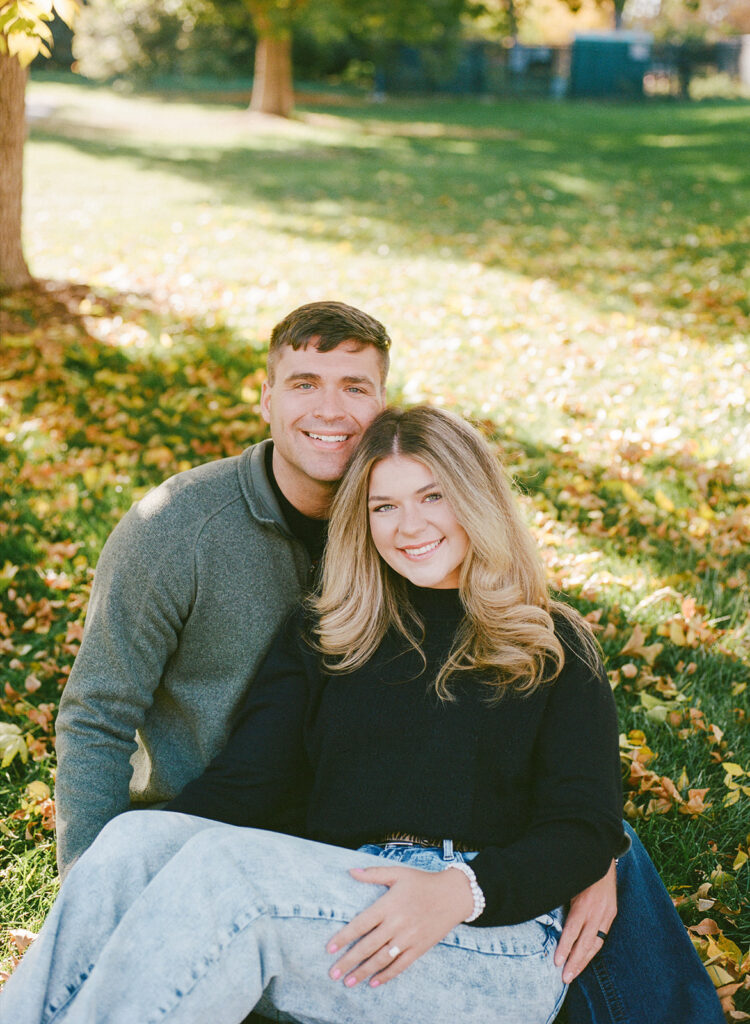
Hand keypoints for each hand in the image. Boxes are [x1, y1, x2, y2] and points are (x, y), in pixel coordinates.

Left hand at [326, 864, 472, 988]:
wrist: (454, 894)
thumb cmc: (423, 882)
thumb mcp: (398, 873)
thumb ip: (374, 874)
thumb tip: (351, 871)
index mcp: (388, 905)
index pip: (361, 924)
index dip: (344, 937)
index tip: (329, 948)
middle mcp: (397, 923)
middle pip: (368, 946)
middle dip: (348, 961)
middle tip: (333, 973)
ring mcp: (409, 938)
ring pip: (382, 959)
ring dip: (363, 972)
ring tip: (349, 982)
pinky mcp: (420, 948)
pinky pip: (401, 965)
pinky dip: (387, 975)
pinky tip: (374, 982)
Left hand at [555, 860, 616, 983]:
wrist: (602, 858)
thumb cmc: (578, 871)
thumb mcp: (567, 884)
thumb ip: (561, 902)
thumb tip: (547, 920)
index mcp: (584, 904)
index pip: (573, 931)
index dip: (565, 948)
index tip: (557, 962)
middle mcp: (597, 912)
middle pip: (585, 943)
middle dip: (574, 962)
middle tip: (565, 978)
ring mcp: (607, 914)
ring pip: (595, 944)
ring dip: (584, 961)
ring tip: (573, 974)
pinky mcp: (612, 915)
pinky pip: (602, 937)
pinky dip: (593, 951)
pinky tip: (585, 959)